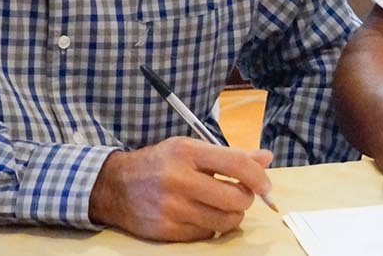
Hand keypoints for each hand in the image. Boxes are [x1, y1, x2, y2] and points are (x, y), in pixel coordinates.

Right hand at [89, 137, 273, 240]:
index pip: (236, 164)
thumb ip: (230, 155)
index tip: (265, 186)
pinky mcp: (167, 230)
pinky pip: (206, 233)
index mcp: (187, 152)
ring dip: (231, 215)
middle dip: (245, 199)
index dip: (258, 177)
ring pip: (225, 220)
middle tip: (239, 195)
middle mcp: (179, 179)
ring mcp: (172, 207)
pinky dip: (210, 226)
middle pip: (235, 198)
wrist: (116, 186)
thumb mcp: (190, 149)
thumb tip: (266, 158)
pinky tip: (199, 214)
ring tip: (221, 205)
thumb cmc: (160, 164)